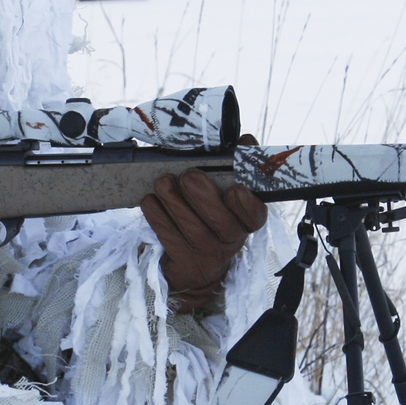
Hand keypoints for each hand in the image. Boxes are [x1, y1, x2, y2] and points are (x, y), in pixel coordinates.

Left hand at [142, 167, 266, 314]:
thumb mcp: (231, 196)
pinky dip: (156, 214)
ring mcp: (206, 253)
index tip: (233, 189)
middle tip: (188, 175)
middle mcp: (231, 239)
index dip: (244, 203)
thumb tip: (245, 140)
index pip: (255, 214)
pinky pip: (167, 234)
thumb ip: (240, 166)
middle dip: (201, 194)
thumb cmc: (216, 217)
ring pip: (190, 226)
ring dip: (173, 200)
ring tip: (163, 182)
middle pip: (220, 220)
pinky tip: (151, 199)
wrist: (200, 264)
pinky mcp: (183, 259)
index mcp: (248, 221)